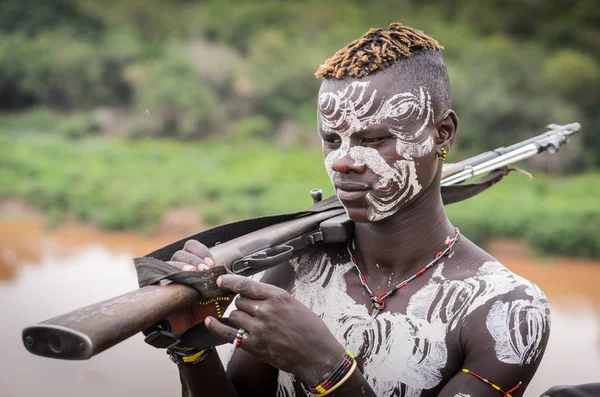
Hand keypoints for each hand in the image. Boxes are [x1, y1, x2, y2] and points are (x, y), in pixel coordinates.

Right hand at [165, 240, 231, 333]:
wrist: (189, 333)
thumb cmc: (204, 314)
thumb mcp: (220, 298)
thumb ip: (227, 284)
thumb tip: (232, 271)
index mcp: (195, 268)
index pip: (193, 248)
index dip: (201, 252)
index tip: (211, 263)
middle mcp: (180, 270)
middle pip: (182, 252)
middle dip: (194, 259)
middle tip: (203, 269)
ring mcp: (168, 277)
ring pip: (172, 261)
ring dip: (185, 264)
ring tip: (193, 274)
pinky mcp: (157, 287)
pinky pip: (160, 274)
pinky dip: (172, 273)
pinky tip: (181, 278)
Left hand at [204, 275, 345, 385]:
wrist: (317, 354)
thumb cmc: (310, 328)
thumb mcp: (294, 304)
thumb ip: (273, 298)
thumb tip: (253, 293)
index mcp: (278, 297)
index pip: (245, 285)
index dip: (229, 282)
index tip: (220, 281)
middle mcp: (266, 310)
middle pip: (239, 301)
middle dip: (241, 304)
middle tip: (250, 310)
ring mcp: (259, 329)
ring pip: (234, 316)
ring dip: (238, 317)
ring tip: (250, 322)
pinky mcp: (254, 346)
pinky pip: (229, 334)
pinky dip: (217, 328)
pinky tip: (210, 322)